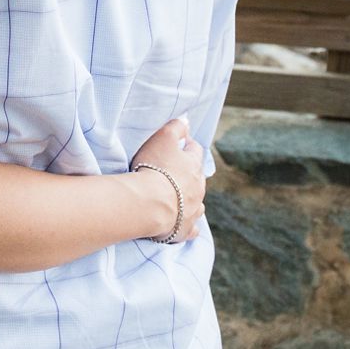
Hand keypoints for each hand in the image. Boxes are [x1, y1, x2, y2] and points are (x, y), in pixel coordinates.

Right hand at [131, 117, 207, 241]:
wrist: (150, 203)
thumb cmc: (155, 168)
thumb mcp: (163, 139)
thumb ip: (176, 127)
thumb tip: (187, 120)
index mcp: (193, 165)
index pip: (194, 150)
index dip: (186, 145)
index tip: (179, 144)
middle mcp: (198, 188)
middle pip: (198, 177)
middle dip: (189, 173)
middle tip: (174, 171)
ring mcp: (194, 209)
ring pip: (198, 202)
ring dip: (190, 198)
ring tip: (178, 197)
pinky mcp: (185, 228)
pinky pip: (192, 227)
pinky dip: (189, 223)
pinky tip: (184, 223)